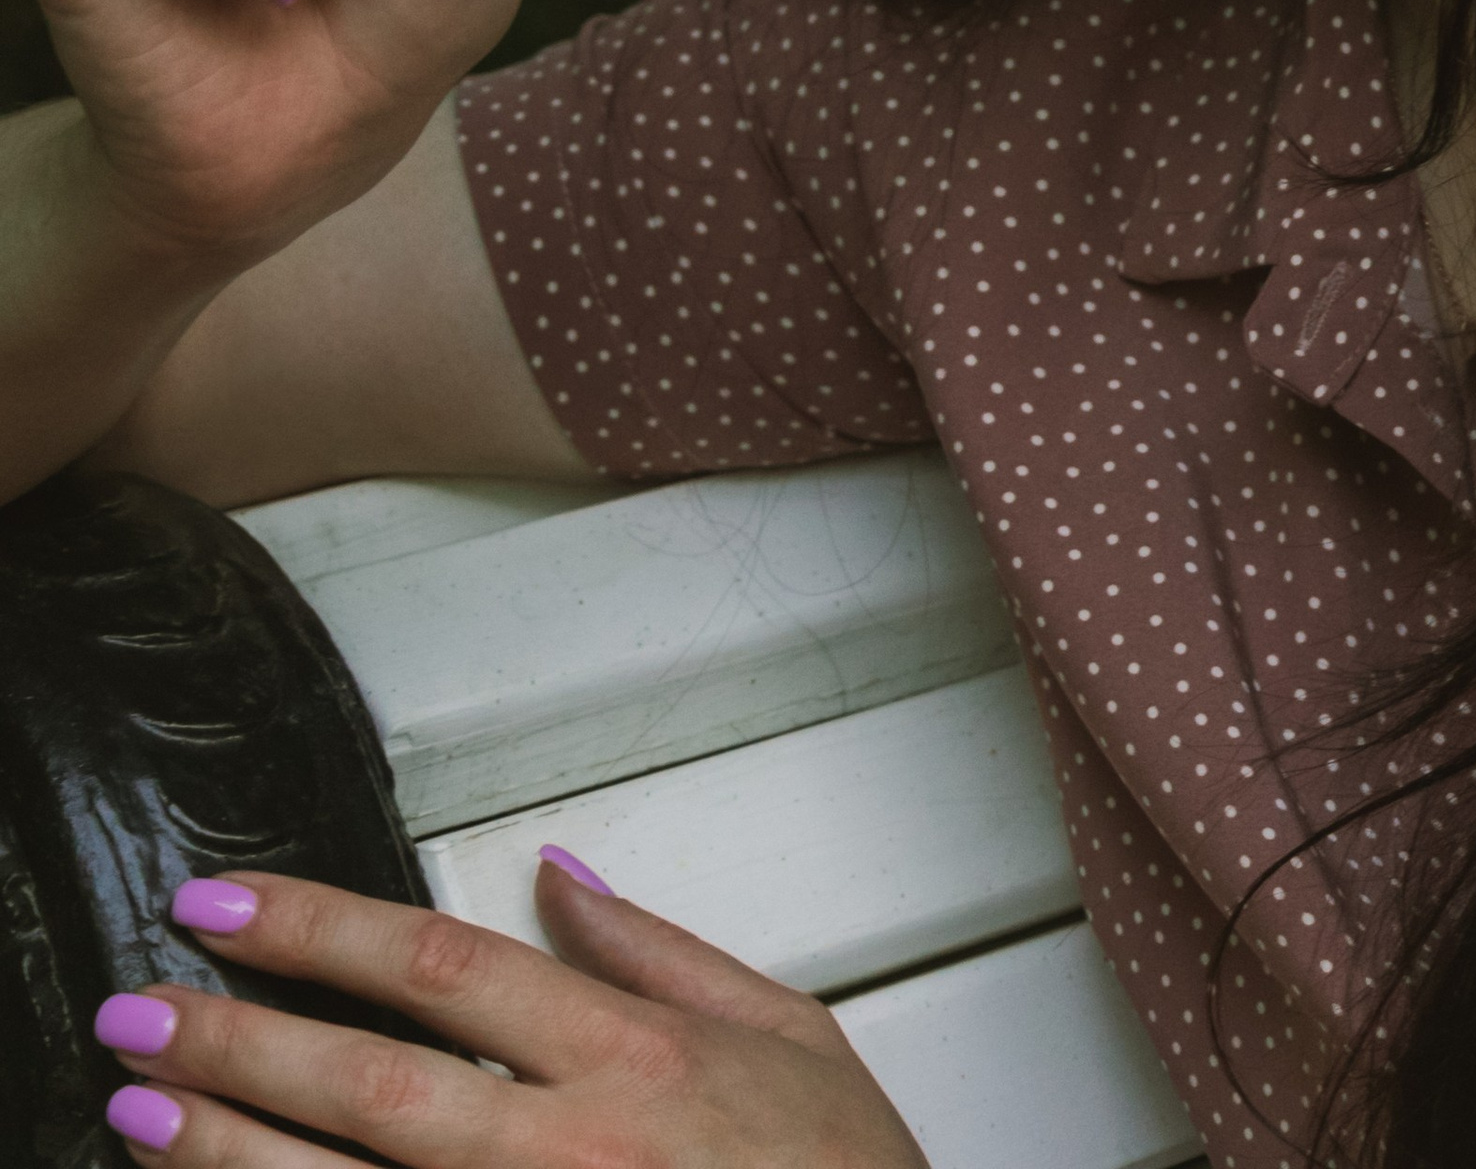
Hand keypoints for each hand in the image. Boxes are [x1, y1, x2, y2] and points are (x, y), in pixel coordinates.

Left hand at [89, 861, 930, 1166]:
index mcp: (634, 1056)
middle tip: (141, 1010)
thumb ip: (664, 949)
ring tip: (140, 1118)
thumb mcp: (790, 1034)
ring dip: (232, 1157)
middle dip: (237, 1042)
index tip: (231, 903)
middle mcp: (573, 1149)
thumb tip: (564, 879)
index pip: (442, 967)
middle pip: (369, 1080)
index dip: (320, 928)